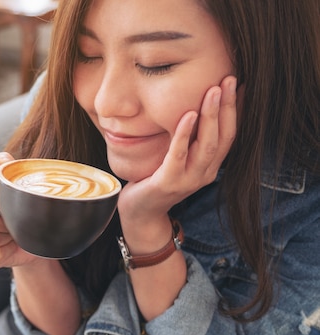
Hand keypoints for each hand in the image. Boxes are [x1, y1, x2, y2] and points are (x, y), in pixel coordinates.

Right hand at [0, 152, 40, 269]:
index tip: (5, 197)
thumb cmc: (19, 206)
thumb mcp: (16, 181)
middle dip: (4, 222)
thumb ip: (5, 164)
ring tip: (10, 232)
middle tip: (11, 220)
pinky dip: (5, 252)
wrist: (29, 236)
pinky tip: (7, 246)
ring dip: (6, 238)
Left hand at [118, 75, 237, 223]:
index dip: (235, 109)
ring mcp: (188, 180)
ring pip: (206, 145)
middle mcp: (204, 174)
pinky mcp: (168, 183)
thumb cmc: (155, 180)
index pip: (229, 134)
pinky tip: (187, 114)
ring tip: (212, 91)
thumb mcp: (176, 158)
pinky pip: (178, 155)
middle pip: (223, 137)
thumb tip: (190, 105)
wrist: (140, 214)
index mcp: (209, 166)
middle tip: (229, 80)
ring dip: (211, 116)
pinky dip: (184, 134)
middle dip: (227, 107)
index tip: (237, 83)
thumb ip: (187, 139)